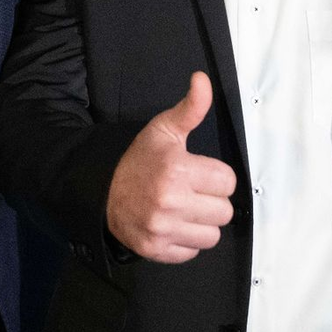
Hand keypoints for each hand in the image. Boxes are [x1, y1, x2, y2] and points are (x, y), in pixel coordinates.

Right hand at [106, 71, 236, 262]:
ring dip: (202, 223)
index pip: (228, 182)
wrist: (102, 190)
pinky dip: (186, 240)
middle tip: (192, 191)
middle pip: (224, 211)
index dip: (216, 176)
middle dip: (212, 200)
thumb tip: (202, 79)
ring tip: (185, 208)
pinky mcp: (156, 250)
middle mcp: (171, 201)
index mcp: (178, 169)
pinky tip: (174, 223)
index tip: (199, 172)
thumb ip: (191, 107)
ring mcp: (163, 229)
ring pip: (212, 235)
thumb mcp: (164, 128)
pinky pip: (193, 252)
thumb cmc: (140, 159)